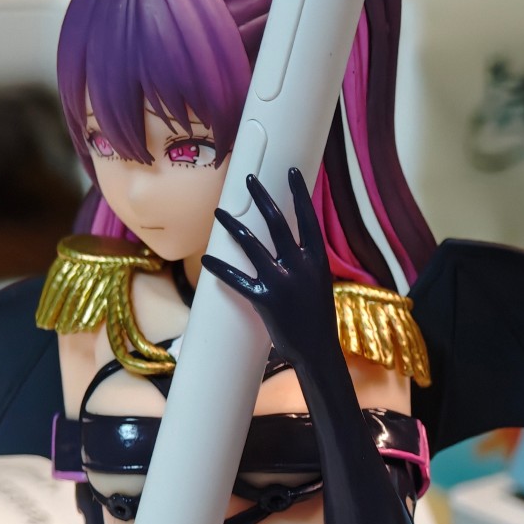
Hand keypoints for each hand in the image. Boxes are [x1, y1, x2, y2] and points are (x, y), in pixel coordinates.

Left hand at [203, 170, 336, 366]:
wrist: (317, 350)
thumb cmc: (317, 317)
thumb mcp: (317, 283)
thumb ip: (304, 263)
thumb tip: (287, 246)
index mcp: (317, 260)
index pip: (307, 219)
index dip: (299, 194)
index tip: (291, 173)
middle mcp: (300, 266)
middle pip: (277, 222)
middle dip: (261, 197)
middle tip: (248, 180)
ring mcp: (282, 282)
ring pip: (252, 244)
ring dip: (233, 225)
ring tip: (218, 212)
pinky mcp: (264, 300)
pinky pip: (237, 279)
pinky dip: (220, 269)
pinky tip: (206, 259)